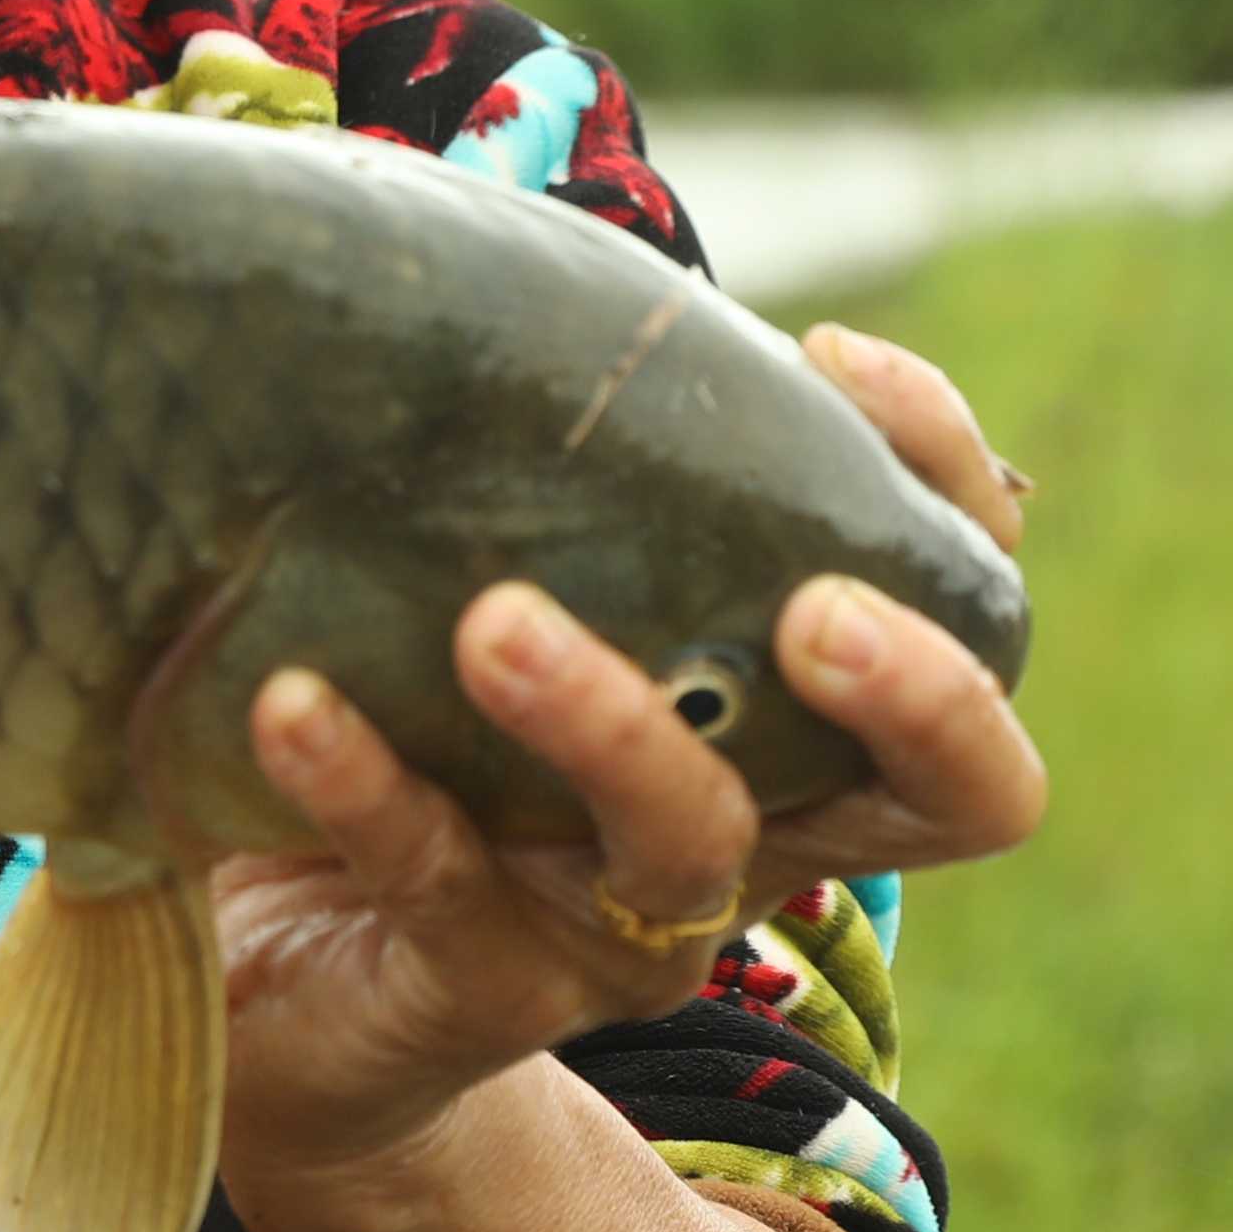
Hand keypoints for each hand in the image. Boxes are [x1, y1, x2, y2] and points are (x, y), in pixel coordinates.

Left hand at [209, 325, 1044, 1192]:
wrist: (266, 979)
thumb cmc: (411, 722)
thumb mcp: (500, 570)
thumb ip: (548, 459)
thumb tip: (484, 239)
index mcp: (792, 710)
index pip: (966, 595)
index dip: (942, 475)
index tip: (830, 353)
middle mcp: (754, 825)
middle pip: (960, 790)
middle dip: (921, 692)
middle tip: (816, 605)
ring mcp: (627, 927)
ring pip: (691, 843)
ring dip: (606, 721)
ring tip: (494, 618)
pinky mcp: (486, 992)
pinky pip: (448, 887)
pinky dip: (373, 787)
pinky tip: (294, 699)